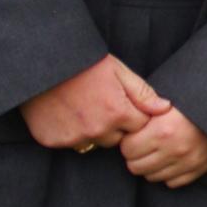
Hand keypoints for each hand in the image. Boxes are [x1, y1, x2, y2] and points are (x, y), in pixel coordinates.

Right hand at [19, 55, 170, 151]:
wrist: (41, 65)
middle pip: (118, 138)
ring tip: (84, 106)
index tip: (123, 101)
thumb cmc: (84, 63)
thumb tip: (165, 108)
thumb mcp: (118, 71)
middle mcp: (97, 130)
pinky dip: (72, 132)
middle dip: (115, 125)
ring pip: (95, 142)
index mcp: (117, 112)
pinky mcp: (54, 141)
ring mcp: (74, 137)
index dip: (134, 113)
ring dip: (94, 131)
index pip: (140, 126)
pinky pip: (71, 143)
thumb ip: (143, 93)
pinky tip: (67, 113)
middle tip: (102, 103)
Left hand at [119, 106, 206, 186]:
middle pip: (135, 166)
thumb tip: (125, 126)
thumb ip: (147, 111)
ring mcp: (187, 162)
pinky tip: (172, 159)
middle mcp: (174, 149)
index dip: (129, 140)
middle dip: (137, 155)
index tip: (136, 134)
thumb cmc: (194, 101)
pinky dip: (169, 173)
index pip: (127, 149)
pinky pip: (171, 183)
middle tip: (145, 144)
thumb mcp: (169, 100)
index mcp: (163, 130)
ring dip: (151, 165)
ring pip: (151, 177)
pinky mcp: (198, 170)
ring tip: (159, 150)